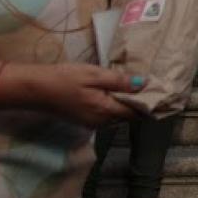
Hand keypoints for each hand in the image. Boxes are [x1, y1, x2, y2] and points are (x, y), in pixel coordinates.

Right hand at [25, 63, 143, 126]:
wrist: (35, 89)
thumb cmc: (65, 79)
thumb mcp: (94, 75)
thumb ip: (120, 81)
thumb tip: (144, 84)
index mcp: (106, 111)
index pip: (137, 113)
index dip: (150, 103)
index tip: (161, 90)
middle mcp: (101, 122)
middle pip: (129, 116)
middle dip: (141, 103)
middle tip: (152, 85)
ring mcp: (91, 123)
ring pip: (118, 116)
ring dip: (128, 104)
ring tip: (137, 86)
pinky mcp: (84, 120)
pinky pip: (107, 115)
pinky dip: (115, 105)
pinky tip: (117, 91)